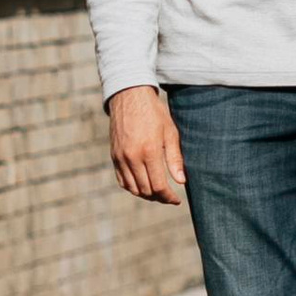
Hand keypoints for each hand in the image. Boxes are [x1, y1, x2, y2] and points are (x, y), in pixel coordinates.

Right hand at [107, 86, 187, 201]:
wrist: (130, 95)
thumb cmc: (154, 112)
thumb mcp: (170, 132)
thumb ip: (175, 158)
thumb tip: (181, 181)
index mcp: (149, 151)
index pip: (159, 186)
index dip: (169, 197)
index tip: (176, 199)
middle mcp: (133, 157)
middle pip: (146, 190)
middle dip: (159, 197)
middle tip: (169, 196)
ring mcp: (121, 157)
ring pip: (133, 188)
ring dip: (146, 195)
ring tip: (157, 192)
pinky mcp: (114, 155)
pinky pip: (122, 180)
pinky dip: (132, 187)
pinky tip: (143, 185)